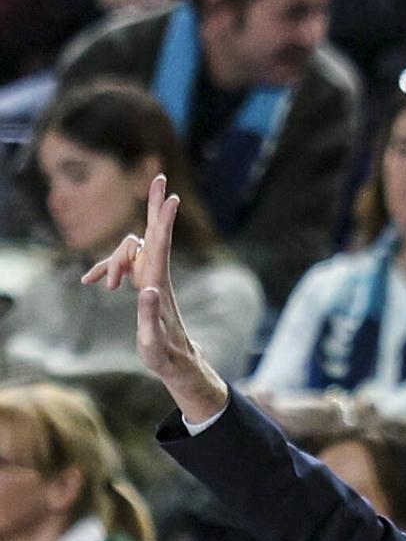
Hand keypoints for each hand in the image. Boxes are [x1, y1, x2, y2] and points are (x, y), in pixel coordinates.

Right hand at [82, 172, 228, 423]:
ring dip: (111, 263)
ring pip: (130, 252)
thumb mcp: (153, 343)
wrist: (178, 363)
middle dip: (155, 206)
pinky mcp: (146, 284)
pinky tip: (91, 281)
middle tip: (159, 177)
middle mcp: (158, 276)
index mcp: (159, 286)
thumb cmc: (165, 356)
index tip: (173, 197)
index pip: (161, 247)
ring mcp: (152, 278)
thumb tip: (148, 289)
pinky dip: (108, 270)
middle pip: (154, 234)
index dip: (165, 222)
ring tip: (96, 283)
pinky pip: (125, 267)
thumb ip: (150, 316)